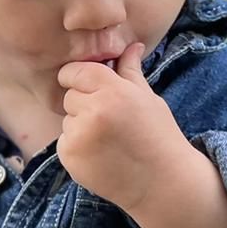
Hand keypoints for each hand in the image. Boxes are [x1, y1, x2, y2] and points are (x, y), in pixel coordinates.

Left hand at [55, 41, 189, 212]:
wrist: (162, 183)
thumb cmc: (158, 136)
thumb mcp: (147, 98)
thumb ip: (130, 71)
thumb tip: (130, 45)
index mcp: (113, 91)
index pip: (76, 71)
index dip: (78, 76)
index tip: (85, 84)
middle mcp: (92, 112)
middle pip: (69, 96)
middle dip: (84, 103)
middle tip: (108, 119)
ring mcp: (78, 136)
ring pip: (67, 120)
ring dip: (80, 125)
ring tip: (108, 139)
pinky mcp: (69, 158)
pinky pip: (64, 142)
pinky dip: (77, 146)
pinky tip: (100, 154)